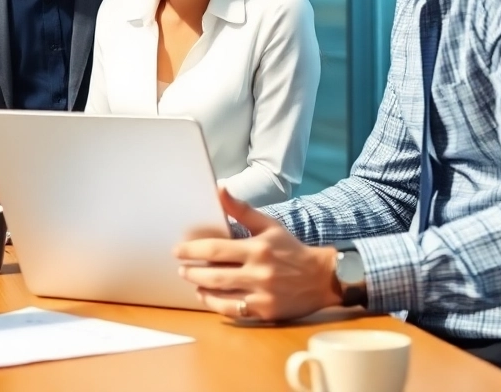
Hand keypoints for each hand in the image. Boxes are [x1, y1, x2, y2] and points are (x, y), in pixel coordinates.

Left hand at [174, 190, 340, 321]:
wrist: (322, 278)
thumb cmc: (291, 249)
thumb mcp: (269, 225)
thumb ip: (242, 210)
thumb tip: (219, 188)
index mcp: (257, 248)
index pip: (216, 249)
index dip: (193, 250)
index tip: (178, 250)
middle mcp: (258, 272)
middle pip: (214, 274)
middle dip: (192, 271)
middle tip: (181, 268)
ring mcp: (262, 294)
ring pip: (221, 294)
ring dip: (201, 288)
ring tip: (192, 281)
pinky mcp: (265, 311)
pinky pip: (233, 310)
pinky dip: (216, 305)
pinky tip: (207, 297)